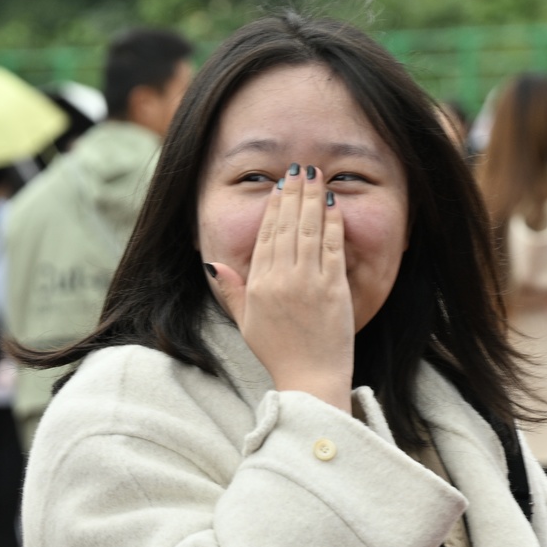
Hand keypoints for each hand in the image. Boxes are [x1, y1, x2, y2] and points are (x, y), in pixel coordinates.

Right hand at [205, 164, 352, 412]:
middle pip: (286, 226)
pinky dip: (333, 222)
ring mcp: (309, 282)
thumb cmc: (278, 352)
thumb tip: (213, 264)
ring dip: (313, 199)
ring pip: (308, 229)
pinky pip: (332, 247)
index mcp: (259, 286)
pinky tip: (333, 204)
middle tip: (299, 169)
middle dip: (293, 193)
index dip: (273, 207)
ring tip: (316, 175)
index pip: (266, 236)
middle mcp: (282, 279)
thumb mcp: (245, 322)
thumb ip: (231, 290)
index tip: (280, 186)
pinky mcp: (333, 288)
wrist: (310, 377)